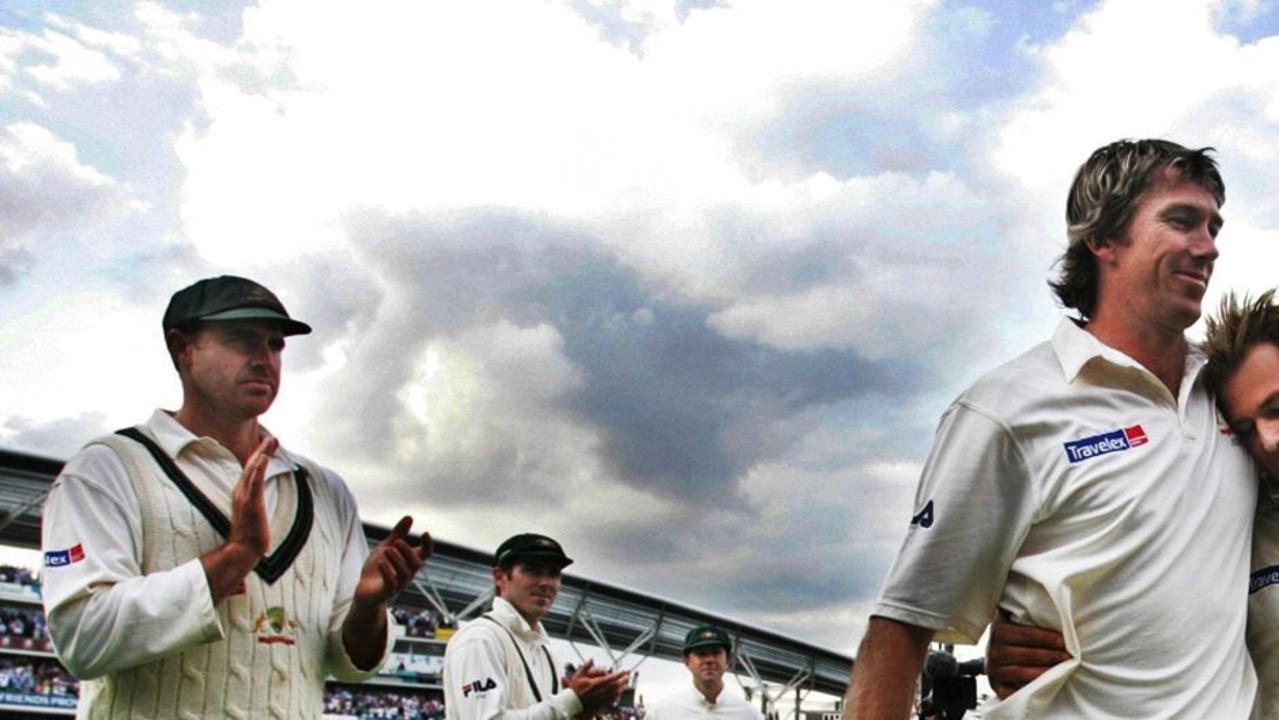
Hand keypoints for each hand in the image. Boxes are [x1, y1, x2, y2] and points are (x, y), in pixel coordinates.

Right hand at [202, 435, 275, 603]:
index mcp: (241, 492)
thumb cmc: (249, 533)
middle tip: (272, 436)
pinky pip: (255, 482)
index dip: (259, 455)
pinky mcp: (251, 502)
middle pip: (252, 464)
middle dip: (262, 449)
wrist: (243, 549)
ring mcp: (245, 496)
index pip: (251, 469)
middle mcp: (241, 491)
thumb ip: (254, 501)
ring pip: (253, 469)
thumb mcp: (253, 512)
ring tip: (271, 439)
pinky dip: (259, 468)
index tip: (267, 443)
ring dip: (262, 452)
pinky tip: (264, 457)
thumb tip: (260, 497)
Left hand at [354, 515, 431, 607]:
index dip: (428, 545)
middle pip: (416, 564)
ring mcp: (398, 584)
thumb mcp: (386, 547)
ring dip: (398, 561)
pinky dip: (387, 573)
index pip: (425, 554)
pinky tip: (381, 563)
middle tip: (397, 541)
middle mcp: (407, 574)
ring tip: (387, 550)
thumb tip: (410, 517)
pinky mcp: (386, 592)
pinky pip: (391, 584)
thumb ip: (398, 534)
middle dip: (408, 552)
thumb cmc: (378, 569)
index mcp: (409, 562)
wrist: (364, 591)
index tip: (425, 533)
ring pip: (405, 574)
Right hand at [568, 659, 628, 717]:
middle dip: (623, 681)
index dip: (618, 674)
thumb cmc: (574, 691)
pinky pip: (611, 700)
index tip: (623, 671)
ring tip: (625, 684)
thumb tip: (591, 659)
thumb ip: (586, 667)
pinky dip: (616, 695)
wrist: (572, 705)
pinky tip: (618, 693)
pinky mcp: (600, 704)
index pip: (611, 678)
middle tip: (628, 677)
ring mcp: (601, 699)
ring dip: (621, 688)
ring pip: (615, 693)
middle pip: (615, 685)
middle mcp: (600, 691)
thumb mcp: (578, 676)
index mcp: (596, 683)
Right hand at [985, 611, 1070, 698]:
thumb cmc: (1012, 635)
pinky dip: (1032, 691)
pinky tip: (1047, 687)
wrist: (994, 656)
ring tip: (1065, 673)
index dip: (1048, 638)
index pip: (1027, 634)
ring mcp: (994, 670)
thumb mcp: (1012, 618)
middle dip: (1052, 656)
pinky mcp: (997, 687)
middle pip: (1028, 655)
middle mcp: (993, 651)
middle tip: (1071, 658)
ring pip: (1024, 674)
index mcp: (999, 630)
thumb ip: (1023, 610)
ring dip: (1047, 674)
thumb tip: (1048, 598)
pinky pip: (1016, 692)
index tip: (1065, 642)